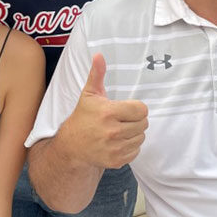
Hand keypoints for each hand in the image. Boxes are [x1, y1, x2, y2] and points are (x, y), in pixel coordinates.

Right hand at [60, 54, 147, 168]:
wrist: (72, 146)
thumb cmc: (83, 117)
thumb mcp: (89, 94)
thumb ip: (97, 74)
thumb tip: (99, 55)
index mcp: (108, 113)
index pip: (142, 109)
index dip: (135, 108)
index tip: (125, 109)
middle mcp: (112, 132)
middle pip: (144, 123)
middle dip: (135, 120)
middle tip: (122, 119)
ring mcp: (114, 148)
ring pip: (141, 137)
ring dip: (134, 133)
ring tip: (120, 130)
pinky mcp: (116, 160)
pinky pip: (136, 151)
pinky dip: (131, 146)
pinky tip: (118, 142)